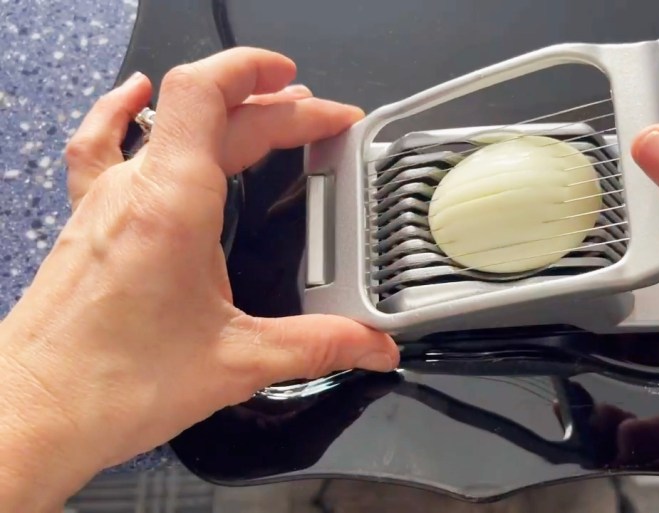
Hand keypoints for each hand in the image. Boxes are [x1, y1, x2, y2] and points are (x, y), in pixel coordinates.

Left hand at [0, 47, 398, 510]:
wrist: (32, 414)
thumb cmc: (114, 386)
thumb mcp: (237, 363)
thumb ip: (318, 347)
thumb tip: (374, 347)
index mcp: (174, 203)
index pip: (214, 98)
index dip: (265, 78)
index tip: (311, 95)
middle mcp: (134, 187)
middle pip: (207, 111)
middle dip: (274, 108)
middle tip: (323, 125)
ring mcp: (104, 199)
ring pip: (163, 121)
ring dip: (219, 107)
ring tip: (261, 105)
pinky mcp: (88, 221)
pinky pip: (99, 144)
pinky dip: (122, 111)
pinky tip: (133, 96)